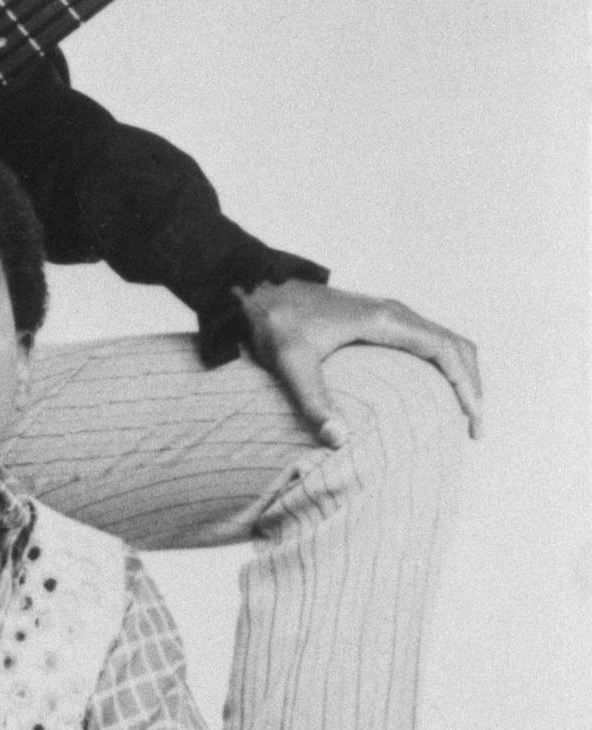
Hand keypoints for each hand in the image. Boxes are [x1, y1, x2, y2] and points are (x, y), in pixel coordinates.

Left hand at [238, 279, 482, 444]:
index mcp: (384, 320)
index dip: (467, 386)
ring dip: (460, 374)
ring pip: (443, 342)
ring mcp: (387, 314)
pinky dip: (441, 365)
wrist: (256, 288)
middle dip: (472, 385)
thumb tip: (337, 441)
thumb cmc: (272, 321)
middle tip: (472, 428)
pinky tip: (430, 393)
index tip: (473, 420)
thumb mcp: (289, 362)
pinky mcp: (377, 320)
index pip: (446, 350)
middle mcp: (394, 313)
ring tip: (461, 415)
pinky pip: (424, 342)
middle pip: (455, 347)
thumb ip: (312, 401)